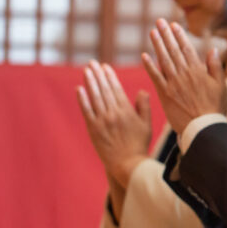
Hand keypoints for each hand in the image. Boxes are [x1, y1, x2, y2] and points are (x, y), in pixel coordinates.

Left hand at [76, 60, 151, 190]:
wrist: (127, 164)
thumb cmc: (139, 145)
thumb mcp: (147, 125)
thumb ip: (144, 107)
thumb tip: (142, 91)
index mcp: (127, 112)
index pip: (116, 89)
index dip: (110, 77)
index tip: (105, 67)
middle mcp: (114, 114)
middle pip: (104, 90)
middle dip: (98, 75)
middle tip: (92, 63)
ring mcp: (102, 121)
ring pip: (95, 98)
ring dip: (90, 83)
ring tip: (87, 71)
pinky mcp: (93, 129)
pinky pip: (86, 111)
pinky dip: (82, 99)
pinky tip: (79, 89)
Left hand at [141, 19, 226, 135]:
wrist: (203, 127)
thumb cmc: (215, 107)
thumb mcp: (221, 86)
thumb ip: (215, 66)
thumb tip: (213, 49)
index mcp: (198, 71)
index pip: (187, 48)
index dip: (180, 36)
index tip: (174, 25)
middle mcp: (184, 74)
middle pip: (173, 50)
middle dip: (166, 35)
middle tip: (159, 22)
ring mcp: (173, 83)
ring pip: (163, 60)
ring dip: (157, 45)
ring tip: (152, 32)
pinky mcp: (164, 94)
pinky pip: (155, 77)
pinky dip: (149, 66)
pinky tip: (144, 56)